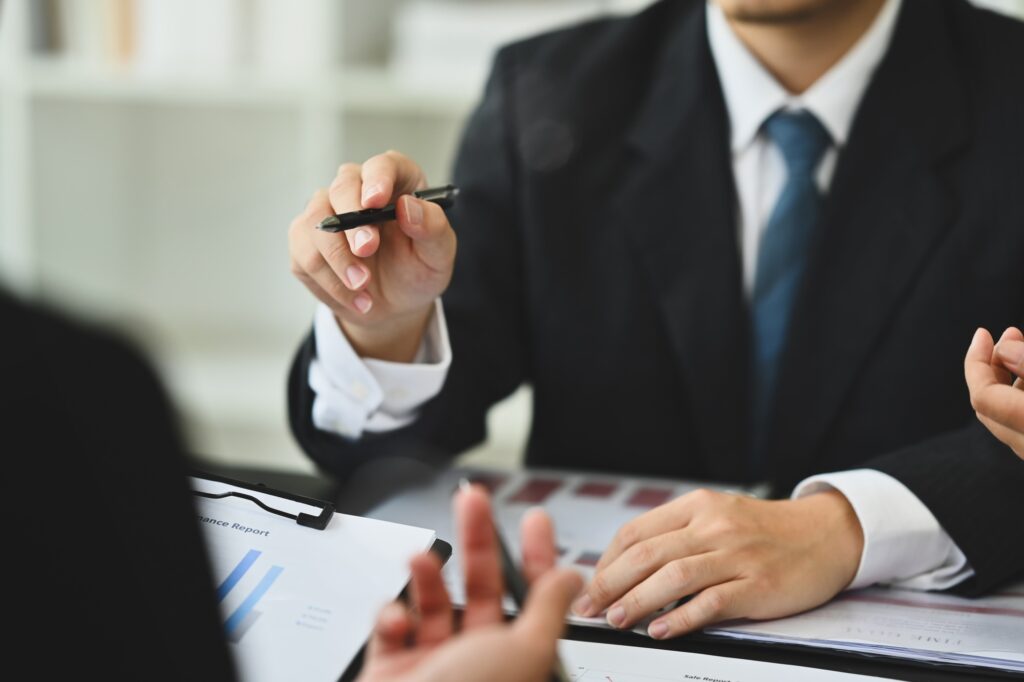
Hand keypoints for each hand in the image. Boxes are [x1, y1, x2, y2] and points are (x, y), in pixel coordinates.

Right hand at [288, 151, 456, 361]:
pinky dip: (330, 282)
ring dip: (339, 259)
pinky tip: (355, 297)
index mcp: (396, 182)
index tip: (375, 202)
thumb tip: (408, 207)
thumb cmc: (417, 271)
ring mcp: (327, 210)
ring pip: (317, 221)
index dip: (377, 178)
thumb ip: (432, 228)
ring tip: (363, 286)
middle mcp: (358, 188)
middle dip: (353, 223)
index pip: (383, 165)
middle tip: (367, 250)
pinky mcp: (305, 238)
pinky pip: (306, 254)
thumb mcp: (438, 255)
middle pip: (343, 187)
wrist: (394, 305)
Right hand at [357, 485, 582, 681]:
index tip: (535, 519)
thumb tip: (571, 576)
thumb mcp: (524, 652)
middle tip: (473, 501)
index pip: (533, 597)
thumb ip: (549, 610)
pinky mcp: (394, 667)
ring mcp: (435, 663)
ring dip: (428, 575)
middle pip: (483, 586)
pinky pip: (392, 624)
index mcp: (517, 657)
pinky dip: (390, 615)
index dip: (537, 555)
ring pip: (435, 601)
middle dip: (478, 541)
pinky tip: (396, 621)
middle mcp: (478, 659)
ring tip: (422, 560)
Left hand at [574, 488, 862, 638]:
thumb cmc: (764, 531)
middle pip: (647, 554)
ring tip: (616, 620)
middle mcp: (713, 526)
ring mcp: (736, 555)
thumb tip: (626, 566)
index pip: (636, 532)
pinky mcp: (757, 585)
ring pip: (673, 577)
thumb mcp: (716, 515)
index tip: (591, 585)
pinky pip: (711, 602)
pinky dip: (681, 617)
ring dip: (637, 601)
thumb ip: (676, 534)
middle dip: (611, 583)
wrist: (825, 534)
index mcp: (697, 506)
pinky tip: (661, 629)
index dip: (607, 562)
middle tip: (590, 608)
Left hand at [965, 327, 1023, 458]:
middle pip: (990, 408)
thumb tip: (1003, 350)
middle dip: (993, 368)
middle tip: (1010, 337)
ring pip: (1008, 419)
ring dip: (1010, 383)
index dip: (977, 362)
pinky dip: (1021, 400)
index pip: (983, 396)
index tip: (983, 334)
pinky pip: (1023, 428)